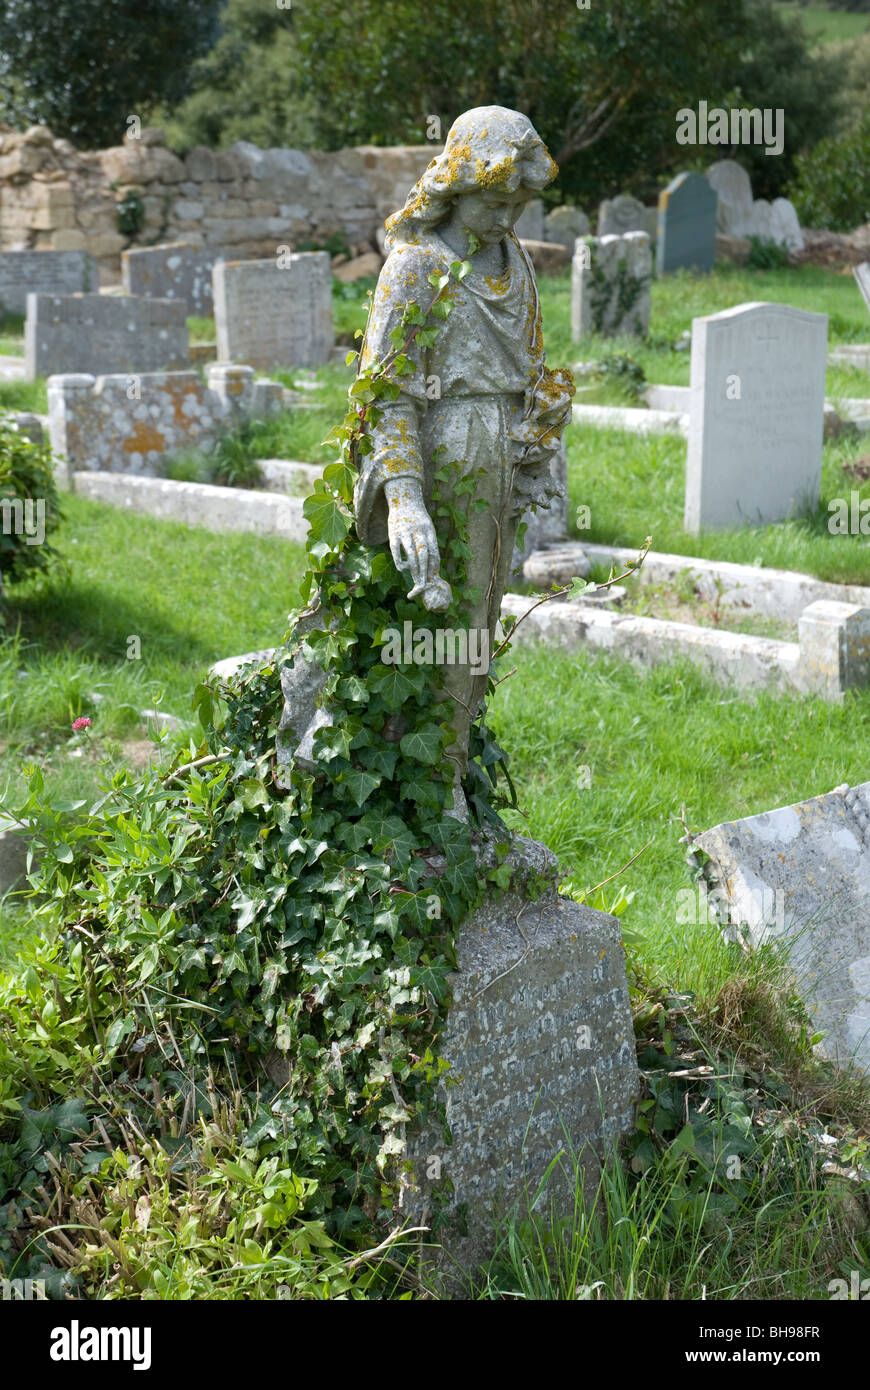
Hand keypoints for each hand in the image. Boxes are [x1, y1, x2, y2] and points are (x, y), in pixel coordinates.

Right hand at [384, 477, 441, 593]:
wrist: (404, 499)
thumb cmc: (418, 519)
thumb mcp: (428, 528)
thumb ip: (430, 544)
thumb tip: (434, 565)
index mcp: (429, 531)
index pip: (433, 551)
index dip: (433, 566)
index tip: (433, 577)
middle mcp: (418, 531)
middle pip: (423, 554)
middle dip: (424, 571)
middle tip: (424, 584)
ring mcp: (405, 532)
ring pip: (410, 553)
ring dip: (413, 568)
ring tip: (414, 579)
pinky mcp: (393, 533)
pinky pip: (396, 550)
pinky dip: (399, 561)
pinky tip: (402, 568)